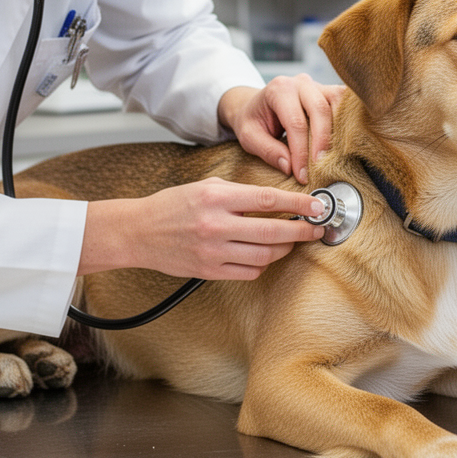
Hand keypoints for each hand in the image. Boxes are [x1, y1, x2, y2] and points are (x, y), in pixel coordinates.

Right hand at [80, 179, 327, 278]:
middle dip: (301, 231)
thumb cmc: (173, 205)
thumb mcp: (205, 186)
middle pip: (272, 232)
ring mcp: (212, 251)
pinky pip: (248, 272)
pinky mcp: (208, 270)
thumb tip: (274, 200)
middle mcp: (216, 224)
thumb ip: (238, 192)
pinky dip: (262, 265)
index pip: (268, 200)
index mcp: (216, 197)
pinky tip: (264, 255)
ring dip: (284, 249)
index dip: (298, 205)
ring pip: (264, 256)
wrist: (138, 232)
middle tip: (316, 229)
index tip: (318, 207)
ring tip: (291, 242)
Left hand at [218, 76, 345, 184]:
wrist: (254, 105)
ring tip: (333, 156)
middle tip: (319, 168)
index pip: (296, 123)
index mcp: (279, 90)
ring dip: (339, 129)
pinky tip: (341, 143)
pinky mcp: (328, 92)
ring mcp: (317, 85)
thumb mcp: (248, 137)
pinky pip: (343, 103)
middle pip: (320, 109)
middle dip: (322, 142)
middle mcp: (300, 83)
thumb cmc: (252, 120)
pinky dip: (346, 122)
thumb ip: (268, 151)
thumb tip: (290, 167)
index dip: (301, 152)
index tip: (302, 175)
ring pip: (338, 102)